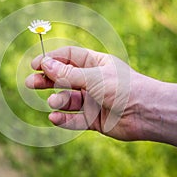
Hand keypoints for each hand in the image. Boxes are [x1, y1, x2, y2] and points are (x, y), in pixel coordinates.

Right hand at [25, 46, 147, 140]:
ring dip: (58, 101)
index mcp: (94, 63)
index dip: (51, 59)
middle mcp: (91, 80)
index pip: (68, 57)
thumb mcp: (92, 77)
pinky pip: (74, 119)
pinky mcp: (93, 118)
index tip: (35, 64)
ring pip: (68, 99)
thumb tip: (45, 64)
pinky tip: (54, 118)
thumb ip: (68, 73)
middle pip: (64, 78)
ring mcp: (92, 100)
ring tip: (54, 102)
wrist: (146, 113)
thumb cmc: (123, 88)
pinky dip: (64, 119)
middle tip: (30, 83)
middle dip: (47, 80)